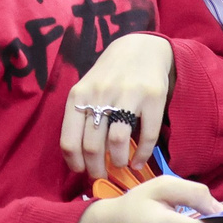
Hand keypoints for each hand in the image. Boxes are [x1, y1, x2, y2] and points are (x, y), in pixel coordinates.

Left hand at [59, 31, 173, 181]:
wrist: (140, 47)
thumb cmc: (109, 75)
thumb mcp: (87, 90)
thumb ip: (81, 117)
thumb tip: (81, 159)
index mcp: (80, 95)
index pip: (69, 141)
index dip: (75, 163)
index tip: (82, 172)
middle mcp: (101, 94)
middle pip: (93, 146)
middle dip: (97, 168)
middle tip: (102, 175)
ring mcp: (128, 94)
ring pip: (117, 141)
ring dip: (118, 161)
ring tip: (120, 165)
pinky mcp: (153, 96)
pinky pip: (147, 133)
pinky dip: (143, 153)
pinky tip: (140, 161)